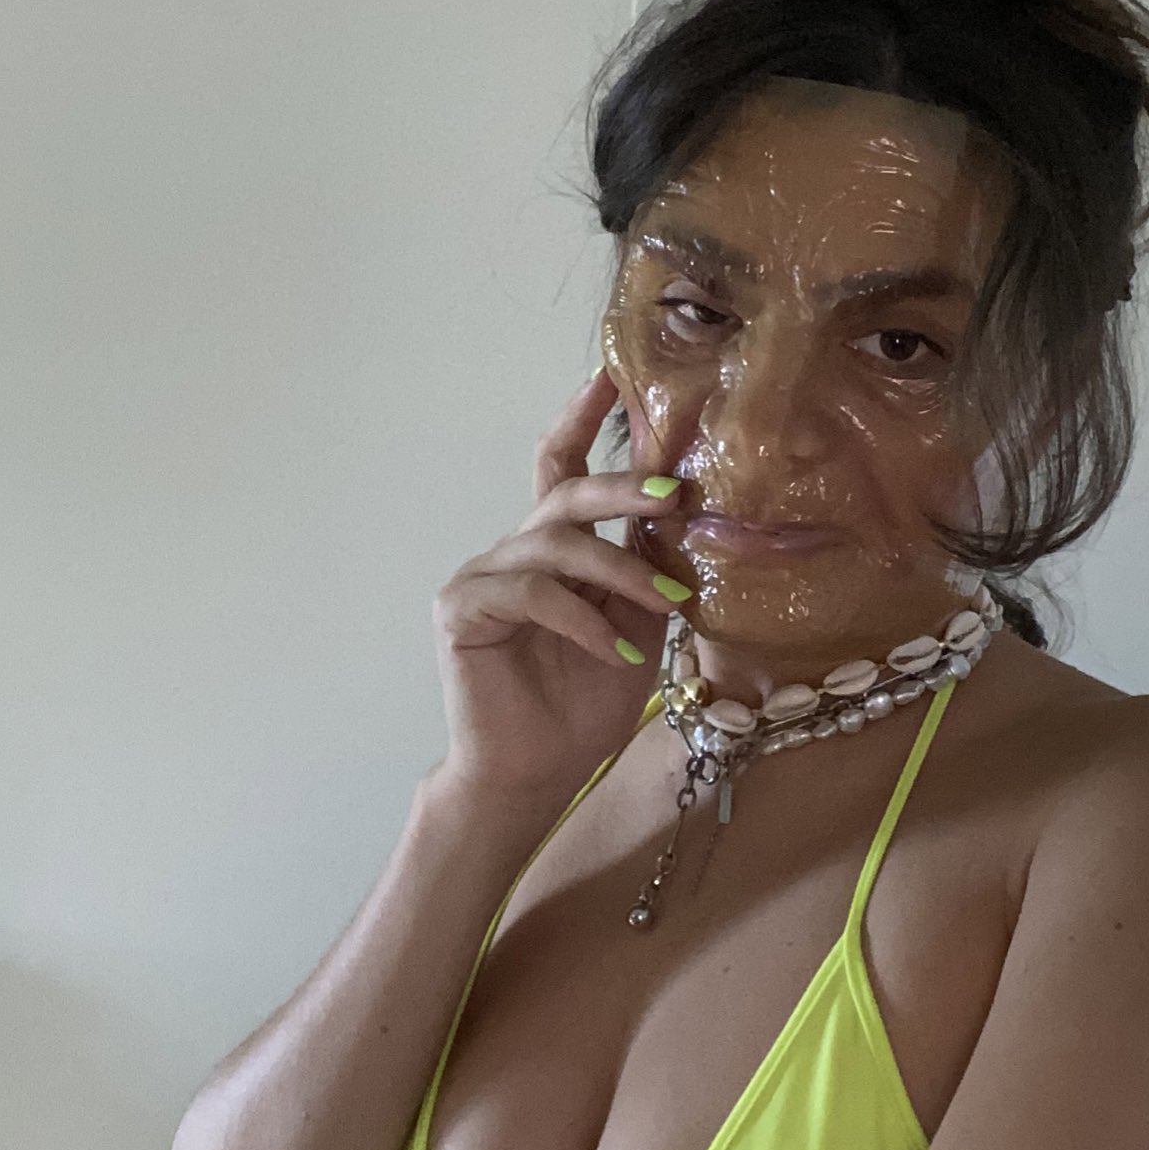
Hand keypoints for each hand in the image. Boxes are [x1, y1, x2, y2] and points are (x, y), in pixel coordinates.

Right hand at [431, 367, 686, 801]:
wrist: (536, 774)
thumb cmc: (584, 703)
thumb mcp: (639, 627)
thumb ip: (651, 569)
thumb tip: (687, 513)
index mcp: (555, 550)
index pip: (564, 469)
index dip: (582, 419)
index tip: (612, 375)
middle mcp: (515, 552)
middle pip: (566, 494)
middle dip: (623, 486)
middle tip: (674, 492)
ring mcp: (482, 576)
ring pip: (557, 544)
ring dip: (621, 571)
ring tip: (668, 602)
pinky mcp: (461, 609)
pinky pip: (530, 593)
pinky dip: (581, 620)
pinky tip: (615, 653)